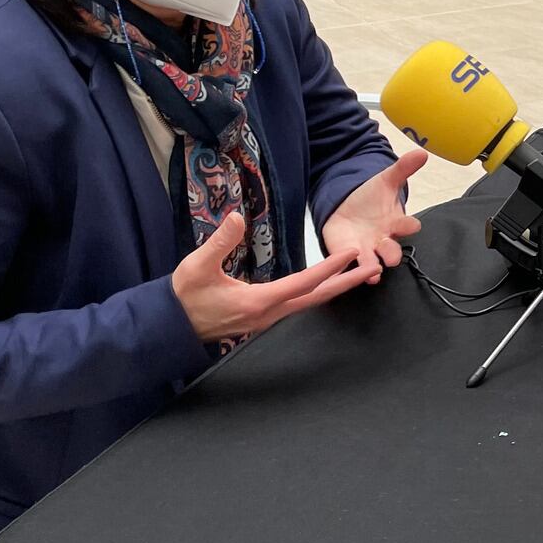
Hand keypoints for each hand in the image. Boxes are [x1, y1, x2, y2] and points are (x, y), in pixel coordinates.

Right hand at [171, 212, 377, 344]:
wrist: (169, 325)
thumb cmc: (183, 296)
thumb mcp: (196, 266)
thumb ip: (218, 242)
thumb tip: (236, 218)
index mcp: (258, 301)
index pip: (304, 282)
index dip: (329, 268)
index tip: (351, 254)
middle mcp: (269, 314)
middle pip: (317, 297)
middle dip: (346, 283)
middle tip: (372, 268)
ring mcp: (267, 319)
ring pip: (309, 303)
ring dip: (334, 288)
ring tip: (356, 275)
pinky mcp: (263, 318)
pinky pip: (299, 305)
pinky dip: (317, 293)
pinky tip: (325, 285)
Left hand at [320, 150, 425, 276]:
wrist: (348, 209)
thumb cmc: (371, 199)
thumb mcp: (385, 181)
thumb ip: (403, 169)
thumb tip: (421, 152)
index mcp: (396, 223)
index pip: (408, 226)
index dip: (410, 226)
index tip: (411, 225)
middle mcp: (384, 240)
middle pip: (393, 252)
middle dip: (392, 254)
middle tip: (391, 258)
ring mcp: (365, 250)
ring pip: (372, 264)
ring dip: (372, 269)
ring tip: (373, 273)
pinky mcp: (346, 254)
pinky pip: (348, 265)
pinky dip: (348, 267)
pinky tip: (345, 265)